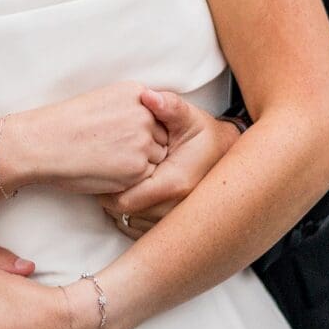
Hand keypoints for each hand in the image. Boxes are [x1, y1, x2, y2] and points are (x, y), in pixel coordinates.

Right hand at [5, 81, 171, 194]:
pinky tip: (107, 171)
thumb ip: (132, 108)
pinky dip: (130, 179)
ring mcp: (143, 141)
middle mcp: (145, 114)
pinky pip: (145, 177)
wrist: (43, 143)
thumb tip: (152, 125)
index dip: (140, 130)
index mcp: (136, 92)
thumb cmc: (66, 124)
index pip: (157, 116)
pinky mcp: (138, 167)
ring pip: (155, 158)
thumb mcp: (103, 100)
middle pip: (161, 137)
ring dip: (138, 163)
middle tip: (111, 150)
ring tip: (107, 160)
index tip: (118, 136)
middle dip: (143, 147)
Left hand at [99, 90, 240, 237]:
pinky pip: (140, 233)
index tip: (99, 174)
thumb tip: (148, 96)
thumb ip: (168, 106)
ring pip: (130, 225)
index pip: (124, 200)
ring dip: (118, 209)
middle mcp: (176, 209)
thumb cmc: (204, 135)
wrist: (229, 157)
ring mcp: (177, 223)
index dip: (106, 189)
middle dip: (109, 198)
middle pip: (124, 214)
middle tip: (101, 180)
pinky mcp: (176, 231)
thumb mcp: (188, 117)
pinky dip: (129, 219)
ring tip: (114, 187)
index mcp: (174, 184)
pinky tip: (129, 199)